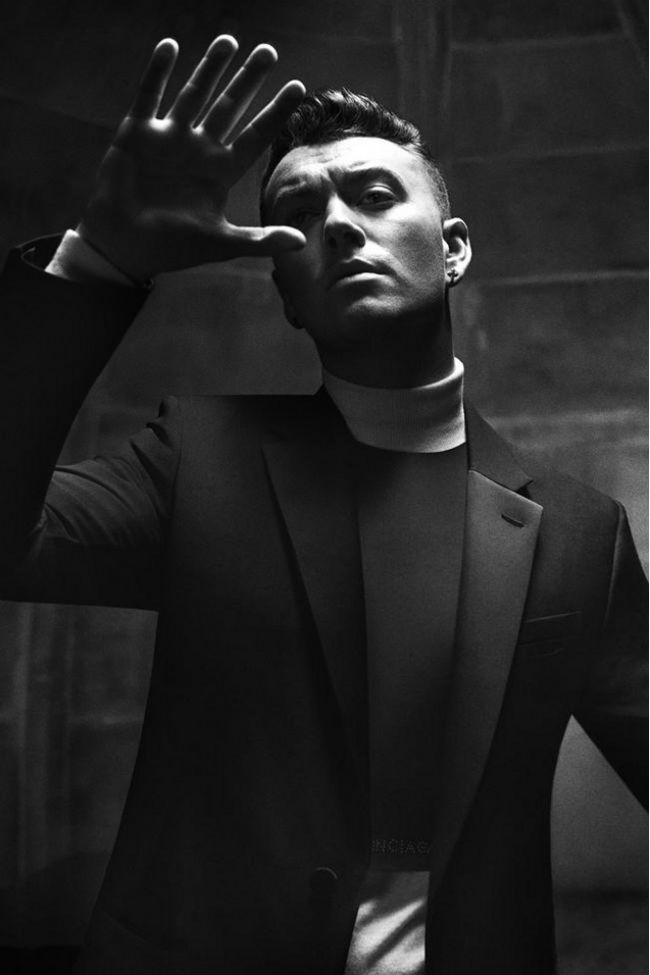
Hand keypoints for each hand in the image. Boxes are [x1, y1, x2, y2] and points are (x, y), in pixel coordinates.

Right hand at [77, 36, 306, 279]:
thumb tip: (300, 243)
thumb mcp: (221, 244)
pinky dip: (158, 71)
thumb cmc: (172, 248)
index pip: (256, 136)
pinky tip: (170, 46)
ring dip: (210, 68)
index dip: (276, 112)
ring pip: (194, 94)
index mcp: (220, 172)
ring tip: (229, 40)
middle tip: (269, 51)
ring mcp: (169, 138)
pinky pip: (149, 95)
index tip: (298, 87)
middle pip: (230, 107)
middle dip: (248, 79)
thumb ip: (261, 241)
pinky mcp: (138, 133)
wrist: (124, 246)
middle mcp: (198, 149)